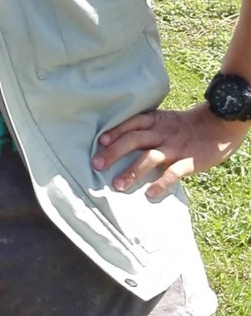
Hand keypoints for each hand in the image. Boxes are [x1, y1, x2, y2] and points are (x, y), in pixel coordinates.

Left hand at [92, 103, 249, 200]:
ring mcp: (175, 147)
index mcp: (155, 121)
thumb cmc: (182, 127)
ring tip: (118, 185)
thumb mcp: (163, 121)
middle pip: (135, 139)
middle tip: (97, 165)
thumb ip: (143, 129)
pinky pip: (173, 173)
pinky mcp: (189, 161)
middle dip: (115, 152)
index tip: (100, 141)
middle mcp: (162, 133)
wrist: (217, 126)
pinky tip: (149, 194)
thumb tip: (113, 143)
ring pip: (151, 157)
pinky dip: (161, 183)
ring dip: (132, 171)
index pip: (132, 123)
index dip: (116, 131)